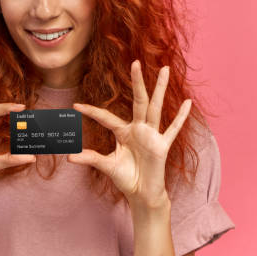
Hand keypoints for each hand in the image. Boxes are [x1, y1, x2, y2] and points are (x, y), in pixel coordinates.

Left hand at [68, 62, 191, 207]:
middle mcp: (138, 129)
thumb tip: (69, 158)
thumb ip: (90, 159)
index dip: (91, 112)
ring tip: (165, 69)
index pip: (105, 117)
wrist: (142, 194)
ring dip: (160, 89)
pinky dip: (181, 117)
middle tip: (135, 61)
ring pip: (156, 107)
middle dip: (137, 82)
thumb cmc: (126, 178)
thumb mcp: (106, 166)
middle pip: (138, 101)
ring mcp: (152, 135)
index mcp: (123, 132)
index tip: (75, 106)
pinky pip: (172, 129)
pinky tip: (188, 103)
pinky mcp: (162, 146)